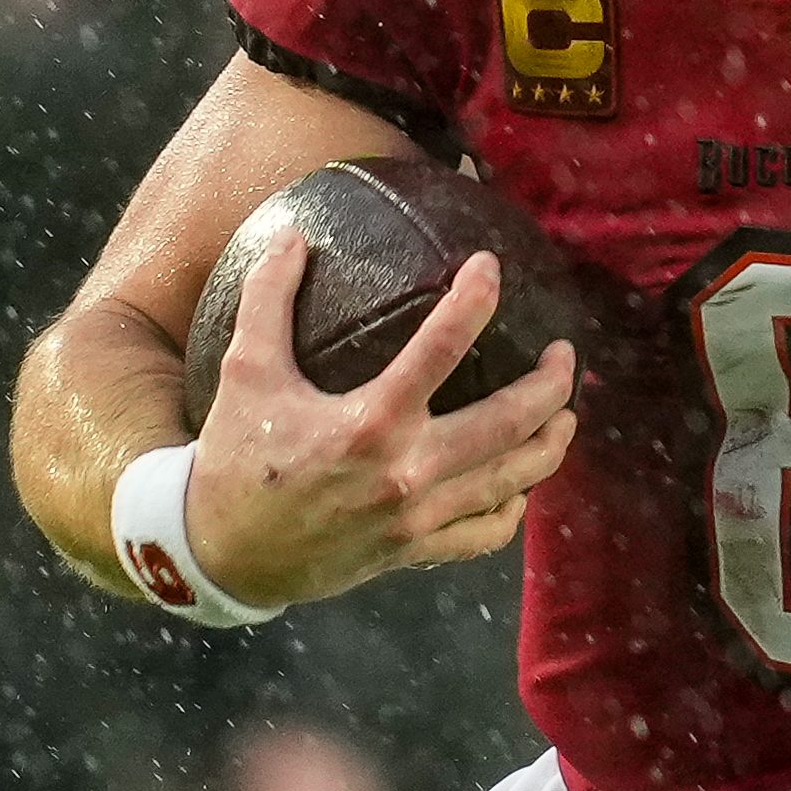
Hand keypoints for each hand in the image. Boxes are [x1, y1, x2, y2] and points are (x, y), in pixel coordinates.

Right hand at [186, 246, 580, 610]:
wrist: (224, 554)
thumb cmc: (237, 461)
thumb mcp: (243, 375)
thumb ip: (267, 301)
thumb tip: (291, 236)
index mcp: (369, 423)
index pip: (442, 349)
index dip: (475, 300)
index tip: (491, 268)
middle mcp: (406, 471)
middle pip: (508, 423)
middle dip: (551, 385)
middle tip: (566, 355)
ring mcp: (418, 517)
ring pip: (512, 480)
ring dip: (550, 444)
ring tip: (566, 415)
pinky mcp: (415, 550)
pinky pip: (485, 533)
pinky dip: (512, 508)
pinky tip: (519, 484)